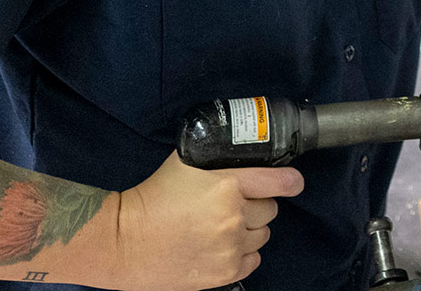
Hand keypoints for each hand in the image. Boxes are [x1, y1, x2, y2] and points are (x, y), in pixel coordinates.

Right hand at [111, 151, 303, 290]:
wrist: (127, 239)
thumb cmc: (155, 195)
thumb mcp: (187, 161)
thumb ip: (219, 157)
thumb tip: (245, 149)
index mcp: (227, 183)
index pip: (279, 181)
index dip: (290, 181)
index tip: (293, 182)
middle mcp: (234, 215)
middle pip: (270, 209)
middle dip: (257, 203)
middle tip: (234, 203)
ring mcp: (231, 246)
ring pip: (263, 234)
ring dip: (250, 228)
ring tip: (224, 225)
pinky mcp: (224, 271)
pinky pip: (254, 259)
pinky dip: (244, 252)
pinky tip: (225, 244)